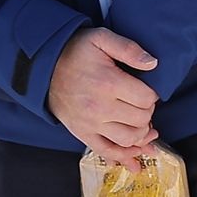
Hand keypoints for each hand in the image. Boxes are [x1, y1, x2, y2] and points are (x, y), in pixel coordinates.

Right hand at [48, 26, 160, 156]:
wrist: (43, 67)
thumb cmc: (74, 51)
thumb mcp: (100, 39)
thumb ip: (128, 48)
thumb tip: (153, 63)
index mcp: (107, 82)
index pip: (146, 99)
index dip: (152, 95)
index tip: (145, 90)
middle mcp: (99, 107)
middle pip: (141, 120)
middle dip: (147, 113)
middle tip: (141, 104)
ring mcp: (90, 123)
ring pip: (129, 139)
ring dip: (141, 135)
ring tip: (144, 127)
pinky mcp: (82, 133)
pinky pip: (107, 151)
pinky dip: (124, 157)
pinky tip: (135, 158)